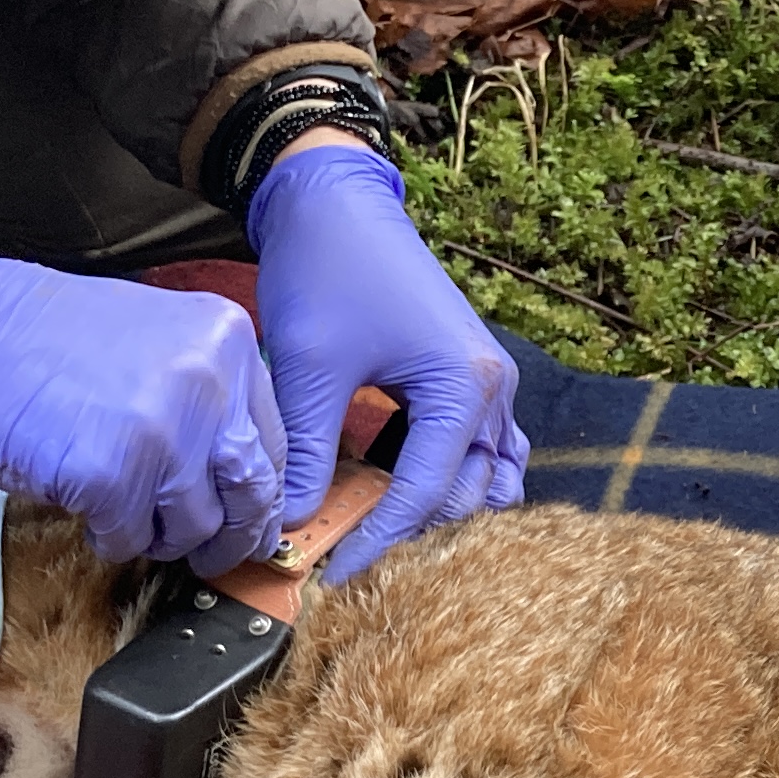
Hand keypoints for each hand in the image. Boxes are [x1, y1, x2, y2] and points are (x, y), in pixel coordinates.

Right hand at [0, 249, 286, 569]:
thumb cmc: (38, 335)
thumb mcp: (152, 338)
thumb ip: (204, 392)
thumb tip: (237, 473)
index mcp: (227, 342)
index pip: (276, 442)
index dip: (262, 493)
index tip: (247, 518)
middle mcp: (211, 384)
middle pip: (254, 492)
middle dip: (234, 535)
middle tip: (208, 553)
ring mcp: (165, 433)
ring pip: (196, 527)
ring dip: (162, 537)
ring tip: (124, 516)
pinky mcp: (112, 477)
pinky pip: (132, 540)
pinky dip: (110, 539)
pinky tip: (86, 511)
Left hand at [248, 138, 527, 576]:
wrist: (334, 201)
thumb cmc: (327, 271)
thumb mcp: (308, 367)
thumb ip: (303, 450)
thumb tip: (285, 524)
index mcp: (465, 385)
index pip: (426, 492)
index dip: (378, 540)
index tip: (332, 576)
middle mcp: (493, 389)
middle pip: (470, 493)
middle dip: (414, 531)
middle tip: (351, 557)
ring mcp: (489, 383)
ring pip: (487, 476)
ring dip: (443, 509)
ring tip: (381, 531)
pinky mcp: (470, 376)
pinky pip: (481, 449)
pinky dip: (452, 479)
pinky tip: (398, 492)